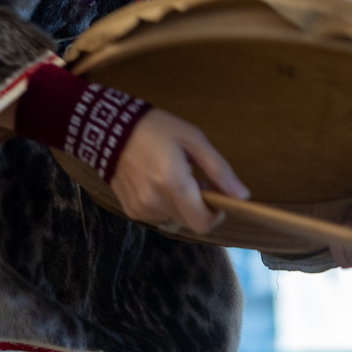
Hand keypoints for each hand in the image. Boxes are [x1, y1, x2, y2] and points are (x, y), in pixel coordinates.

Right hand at [108, 108, 246, 234]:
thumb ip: (219, 169)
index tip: (215, 197)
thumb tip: (242, 195)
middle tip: (193, 179)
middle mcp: (156, 201)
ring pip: (175, 218)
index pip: (202, 223)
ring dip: (180, 204)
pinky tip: (154, 181)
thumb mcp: (193, 139)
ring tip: (170, 176)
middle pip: (190, 221)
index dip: (215, 215)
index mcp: (173, 183)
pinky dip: (163, 203)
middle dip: (198, 205)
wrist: (110, 129)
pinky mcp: (131, 210)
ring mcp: (141, 208)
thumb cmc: (156, 129)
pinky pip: (158, 215)